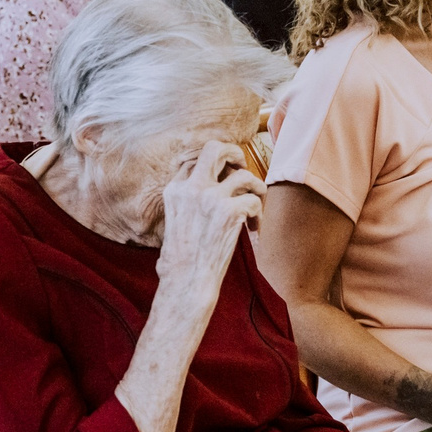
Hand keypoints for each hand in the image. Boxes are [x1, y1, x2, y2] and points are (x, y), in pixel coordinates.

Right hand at [153, 141, 260, 298]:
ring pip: (244, 175)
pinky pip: (254, 200)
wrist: (186, 282)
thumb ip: (187, 201)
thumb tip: (210, 189)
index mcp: (174, 190)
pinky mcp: (230, 212)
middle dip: (234, 152)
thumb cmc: (180, 262)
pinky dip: (258, 214)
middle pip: (215, 149)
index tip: (223, 179)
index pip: (195, 161)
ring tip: (257, 200)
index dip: (213, 167)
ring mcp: (211, 198)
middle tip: (242, 166)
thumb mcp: (173, 222)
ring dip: (256, 186)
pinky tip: (253, 228)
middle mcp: (191, 188)